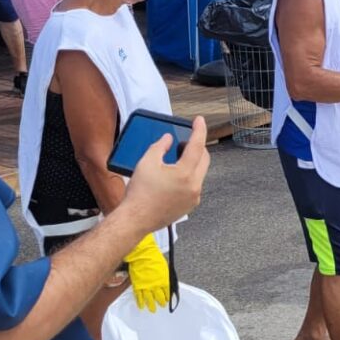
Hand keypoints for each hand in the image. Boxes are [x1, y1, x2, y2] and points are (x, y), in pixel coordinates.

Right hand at [120, 118, 208, 234]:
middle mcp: (194, 186)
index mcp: (185, 174)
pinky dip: (189, 175)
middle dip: (197, 147)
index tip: (199, 121)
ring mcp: (194, 197)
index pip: (197, 146)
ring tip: (177, 157)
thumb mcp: (146, 163)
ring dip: (192, 162)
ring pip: (200, 172)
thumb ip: (159, 146)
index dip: (199, 130)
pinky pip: (195, 184)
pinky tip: (175, 174)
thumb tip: (168, 139)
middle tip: (184, 141)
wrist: (136, 219)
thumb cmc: (139, 193)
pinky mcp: (190, 205)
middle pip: (203, 159)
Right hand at [124, 233, 170, 313]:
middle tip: (161, 306)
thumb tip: (167, 281)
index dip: (167, 297)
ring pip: (149, 299)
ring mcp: (146, 286)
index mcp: (163, 281)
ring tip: (152, 310)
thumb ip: (165, 277)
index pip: (167, 292)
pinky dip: (140, 302)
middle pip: (159, 297)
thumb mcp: (164, 268)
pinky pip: (139, 296)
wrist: (143, 255)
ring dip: (151, 305)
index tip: (167, 300)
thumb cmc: (154, 258)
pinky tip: (141, 306)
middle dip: (161, 303)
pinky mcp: (137, 285)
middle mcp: (155, 285)